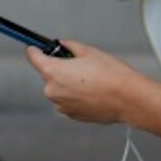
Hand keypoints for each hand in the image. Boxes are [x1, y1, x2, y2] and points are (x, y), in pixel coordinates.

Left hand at [26, 40, 160, 136]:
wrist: (127, 99)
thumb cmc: (110, 74)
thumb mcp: (88, 51)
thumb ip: (69, 46)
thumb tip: (62, 45)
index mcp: (53, 72)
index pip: (33, 57)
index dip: (35, 49)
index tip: (35, 47)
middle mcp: (52, 91)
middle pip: (48, 73)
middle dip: (59, 67)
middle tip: (79, 63)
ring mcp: (61, 105)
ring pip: (58, 88)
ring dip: (68, 82)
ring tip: (90, 79)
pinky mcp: (71, 115)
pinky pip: (67, 100)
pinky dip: (75, 94)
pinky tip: (92, 91)